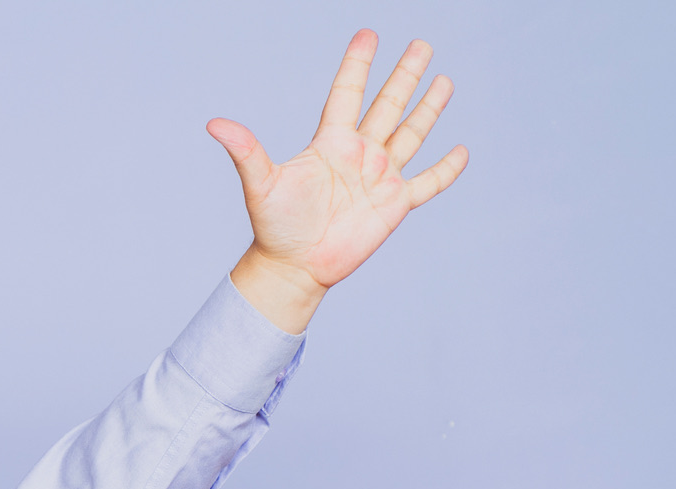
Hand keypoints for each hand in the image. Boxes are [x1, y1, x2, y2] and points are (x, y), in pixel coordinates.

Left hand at [209, 30, 467, 332]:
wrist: (293, 267)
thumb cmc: (274, 226)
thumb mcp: (261, 184)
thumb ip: (246, 151)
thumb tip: (214, 124)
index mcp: (330, 144)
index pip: (347, 94)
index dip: (357, 65)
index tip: (368, 34)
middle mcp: (358, 155)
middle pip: (387, 106)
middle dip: (405, 75)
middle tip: (421, 44)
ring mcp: (379, 178)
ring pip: (410, 135)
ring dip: (427, 109)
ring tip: (443, 80)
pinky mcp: (395, 205)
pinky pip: (428, 183)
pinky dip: (446, 169)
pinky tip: (462, 150)